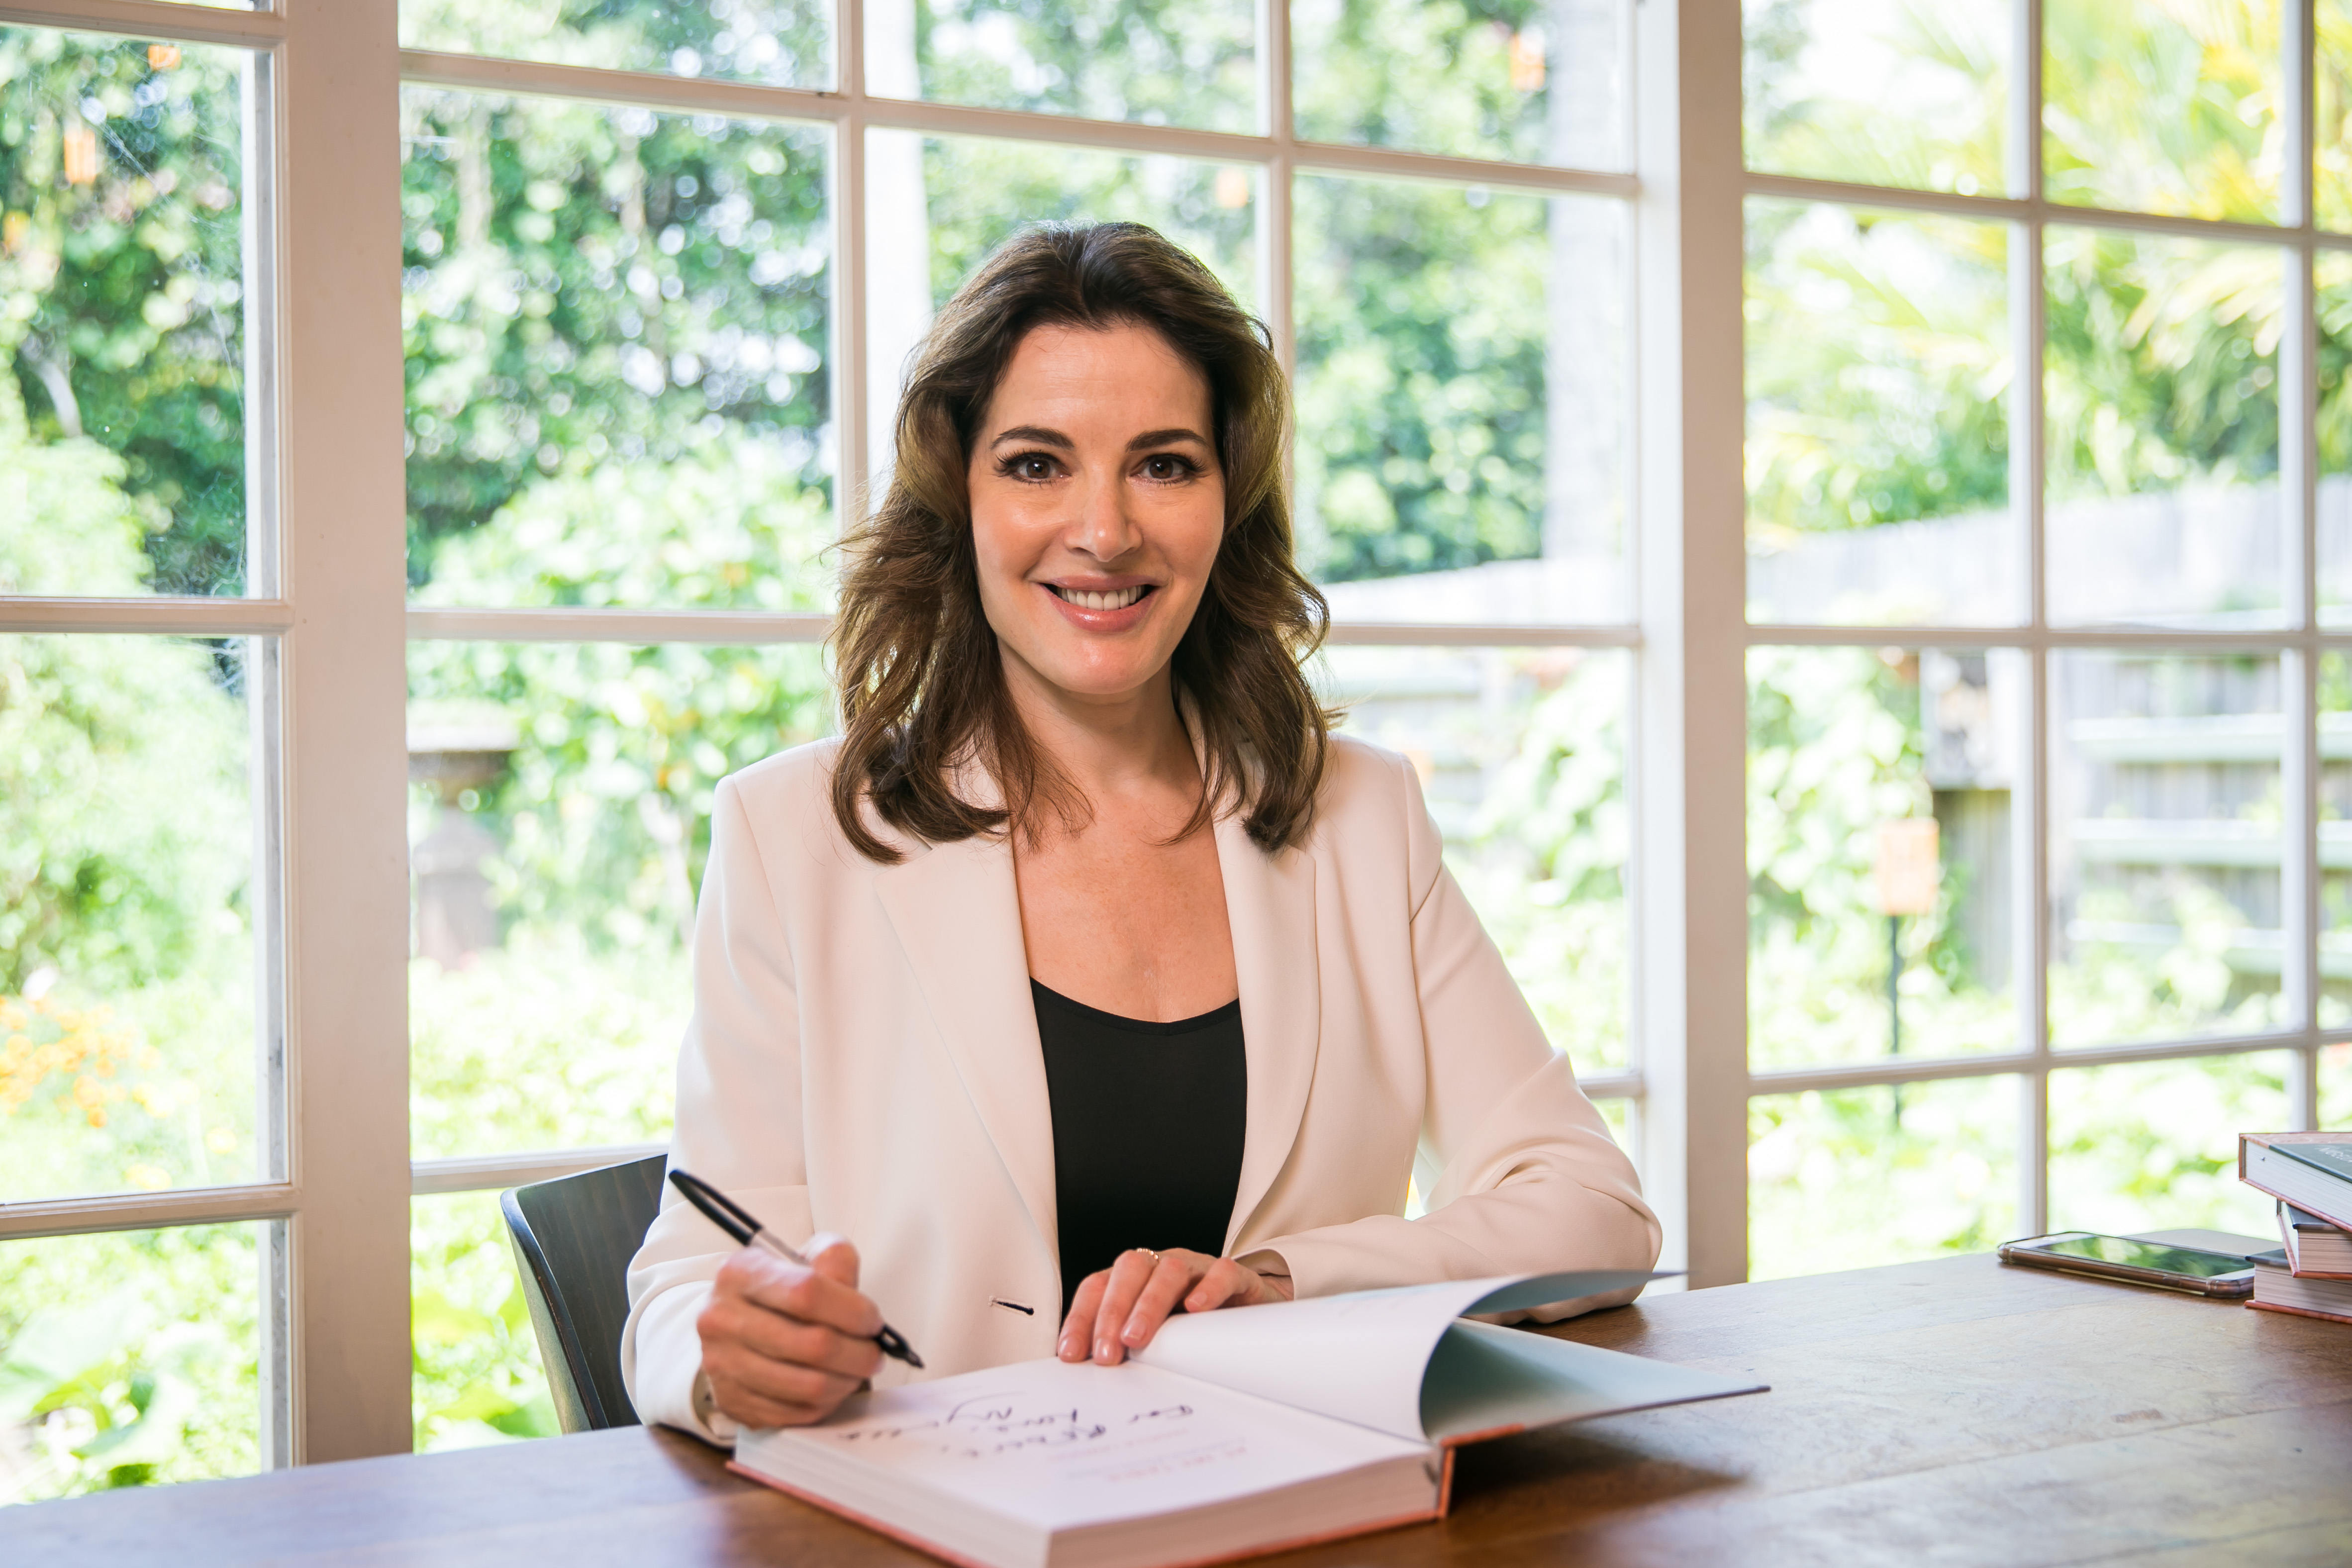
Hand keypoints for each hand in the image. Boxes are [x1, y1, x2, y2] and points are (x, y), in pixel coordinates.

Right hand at [696, 1232, 883, 1427]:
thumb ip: (835, 1261)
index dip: (852, 1310)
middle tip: (874, 1353)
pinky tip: (832, 1387)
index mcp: (740, 1273)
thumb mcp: (804, 1258)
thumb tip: (859, 1303)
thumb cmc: (776, 1292)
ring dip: (846, 1382)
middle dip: (858, 1353)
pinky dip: (825, 1404)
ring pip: (808, 1386)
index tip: (872, 1320)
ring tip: (857, 1370)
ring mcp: (722, 1364)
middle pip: (812, 1345)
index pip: (807, 1293)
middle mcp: (722, 1318)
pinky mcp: (731, 1401)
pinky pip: (795, 1413)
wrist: (731, 1323)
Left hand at [1057, 1248, 1292, 1365]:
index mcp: (1135, 1278)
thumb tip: (1089, 1374)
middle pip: (1129, 1270)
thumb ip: (1125, 1346)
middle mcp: (1162, 1266)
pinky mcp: (1235, 1277)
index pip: (1098, 1285)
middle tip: (1105, 1354)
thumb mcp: (1154, 1334)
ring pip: (1169, 1270)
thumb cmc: (1193, 1324)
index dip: (1081, 1317)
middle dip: (1111, 1311)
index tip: (1071, 1354)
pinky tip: (1196, 1309)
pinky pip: (1221, 1272)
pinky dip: (1208, 1288)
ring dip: (1148, 1304)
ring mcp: (1198, 1267)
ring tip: (1136, 1338)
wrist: (1250, 1308)